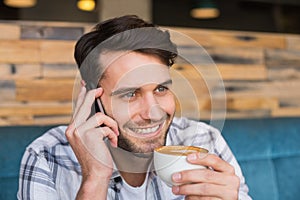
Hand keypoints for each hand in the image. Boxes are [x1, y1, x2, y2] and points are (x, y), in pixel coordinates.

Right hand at [65, 83, 118, 198]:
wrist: (95, 173)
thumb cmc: (96, 157)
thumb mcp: (90, 140)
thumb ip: (90, 126)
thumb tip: (98, 113)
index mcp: (72, 130)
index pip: (77, 109)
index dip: (82, 96)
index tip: (85, 86)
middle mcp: (72, 129)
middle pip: (84, 105)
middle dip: (93, 95)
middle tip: (100, 90)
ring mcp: (79, 131)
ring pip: (100, 116)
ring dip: (111, 125)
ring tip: (114, 135)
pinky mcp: (88, 134)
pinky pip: (106, 127)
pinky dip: (112, 134)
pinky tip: (112, 143)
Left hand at [171, 153, 239, 199]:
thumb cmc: (216, 185)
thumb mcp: (215, 175)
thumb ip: (205, 168)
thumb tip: (182, 160)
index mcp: (228, 169)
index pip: (215, 160)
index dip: (201, 158)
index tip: (187, 157)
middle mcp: (231, 181)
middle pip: (207, 175)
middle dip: (188, 175)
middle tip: (175, 177)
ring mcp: (229, 194)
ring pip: (204, 189)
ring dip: (187, 189)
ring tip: (176, 189)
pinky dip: (193, 198)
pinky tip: (187, 197)